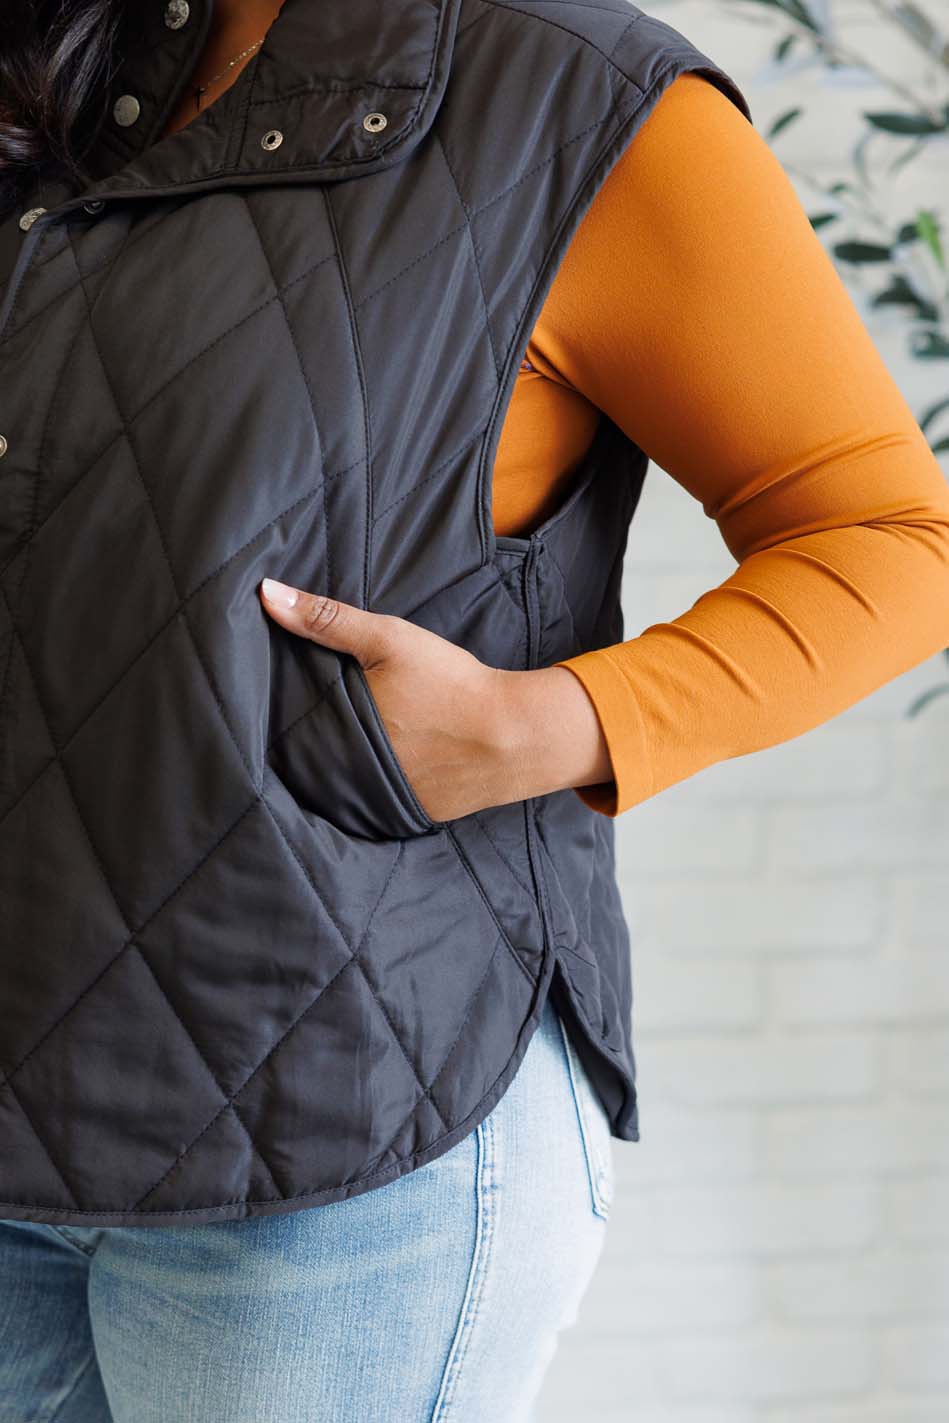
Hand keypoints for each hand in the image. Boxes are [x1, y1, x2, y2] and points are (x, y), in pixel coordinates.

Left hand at [259, 578, 615, 820]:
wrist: (513, 737)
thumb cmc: (451, 684)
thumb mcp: (389, 640)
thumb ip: (327, 619)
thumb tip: (266, 592)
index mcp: (335, 734)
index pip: (287, 729)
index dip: (286, 712)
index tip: (285, 696)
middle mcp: (348, 775)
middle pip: (314, 755)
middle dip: (314, 736)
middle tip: (323, 712)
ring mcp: (377, 800)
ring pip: (344, 779)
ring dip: (342, 762)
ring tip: (349, 735)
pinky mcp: (407, 814)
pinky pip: (377, 797)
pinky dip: (376, 779)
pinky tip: (387, 758)